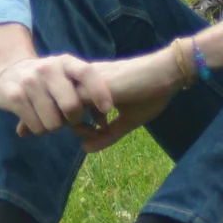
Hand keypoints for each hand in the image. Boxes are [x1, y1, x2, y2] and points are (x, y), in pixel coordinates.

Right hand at [0, 51, 101, 137]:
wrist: (6, 70)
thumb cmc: (46, 78)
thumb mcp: (65, 75)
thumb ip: (84, 92)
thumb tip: (104, 125)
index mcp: (65, 62)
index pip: (87, 73)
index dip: (99, 92)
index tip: (107, 109)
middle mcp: (48, 69)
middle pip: (71, 106)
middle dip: (75, 120)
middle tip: (71, 120)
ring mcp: (30, 82)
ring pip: (53, 122)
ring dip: (54, 127)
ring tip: (50, 118)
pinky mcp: (15, 97)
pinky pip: (37, 127)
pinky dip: (39, 130)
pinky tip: (35, 120)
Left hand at [67, 46, 186, 152]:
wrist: (167, 73)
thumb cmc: (150, 93)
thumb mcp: (127, 120)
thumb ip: (106, 135)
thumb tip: (85, 149)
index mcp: (89, 84)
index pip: (62, 103)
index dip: (69, 121)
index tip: (88, 130)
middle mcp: (84, 80)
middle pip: (56, 105)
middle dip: (67, 124)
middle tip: (91, 132)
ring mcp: (87, 81)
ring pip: (61, 107)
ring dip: (76, 124)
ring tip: (98, 129)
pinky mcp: (94, 86)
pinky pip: (72, 107)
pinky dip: (81, 122)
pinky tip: (103, 125)